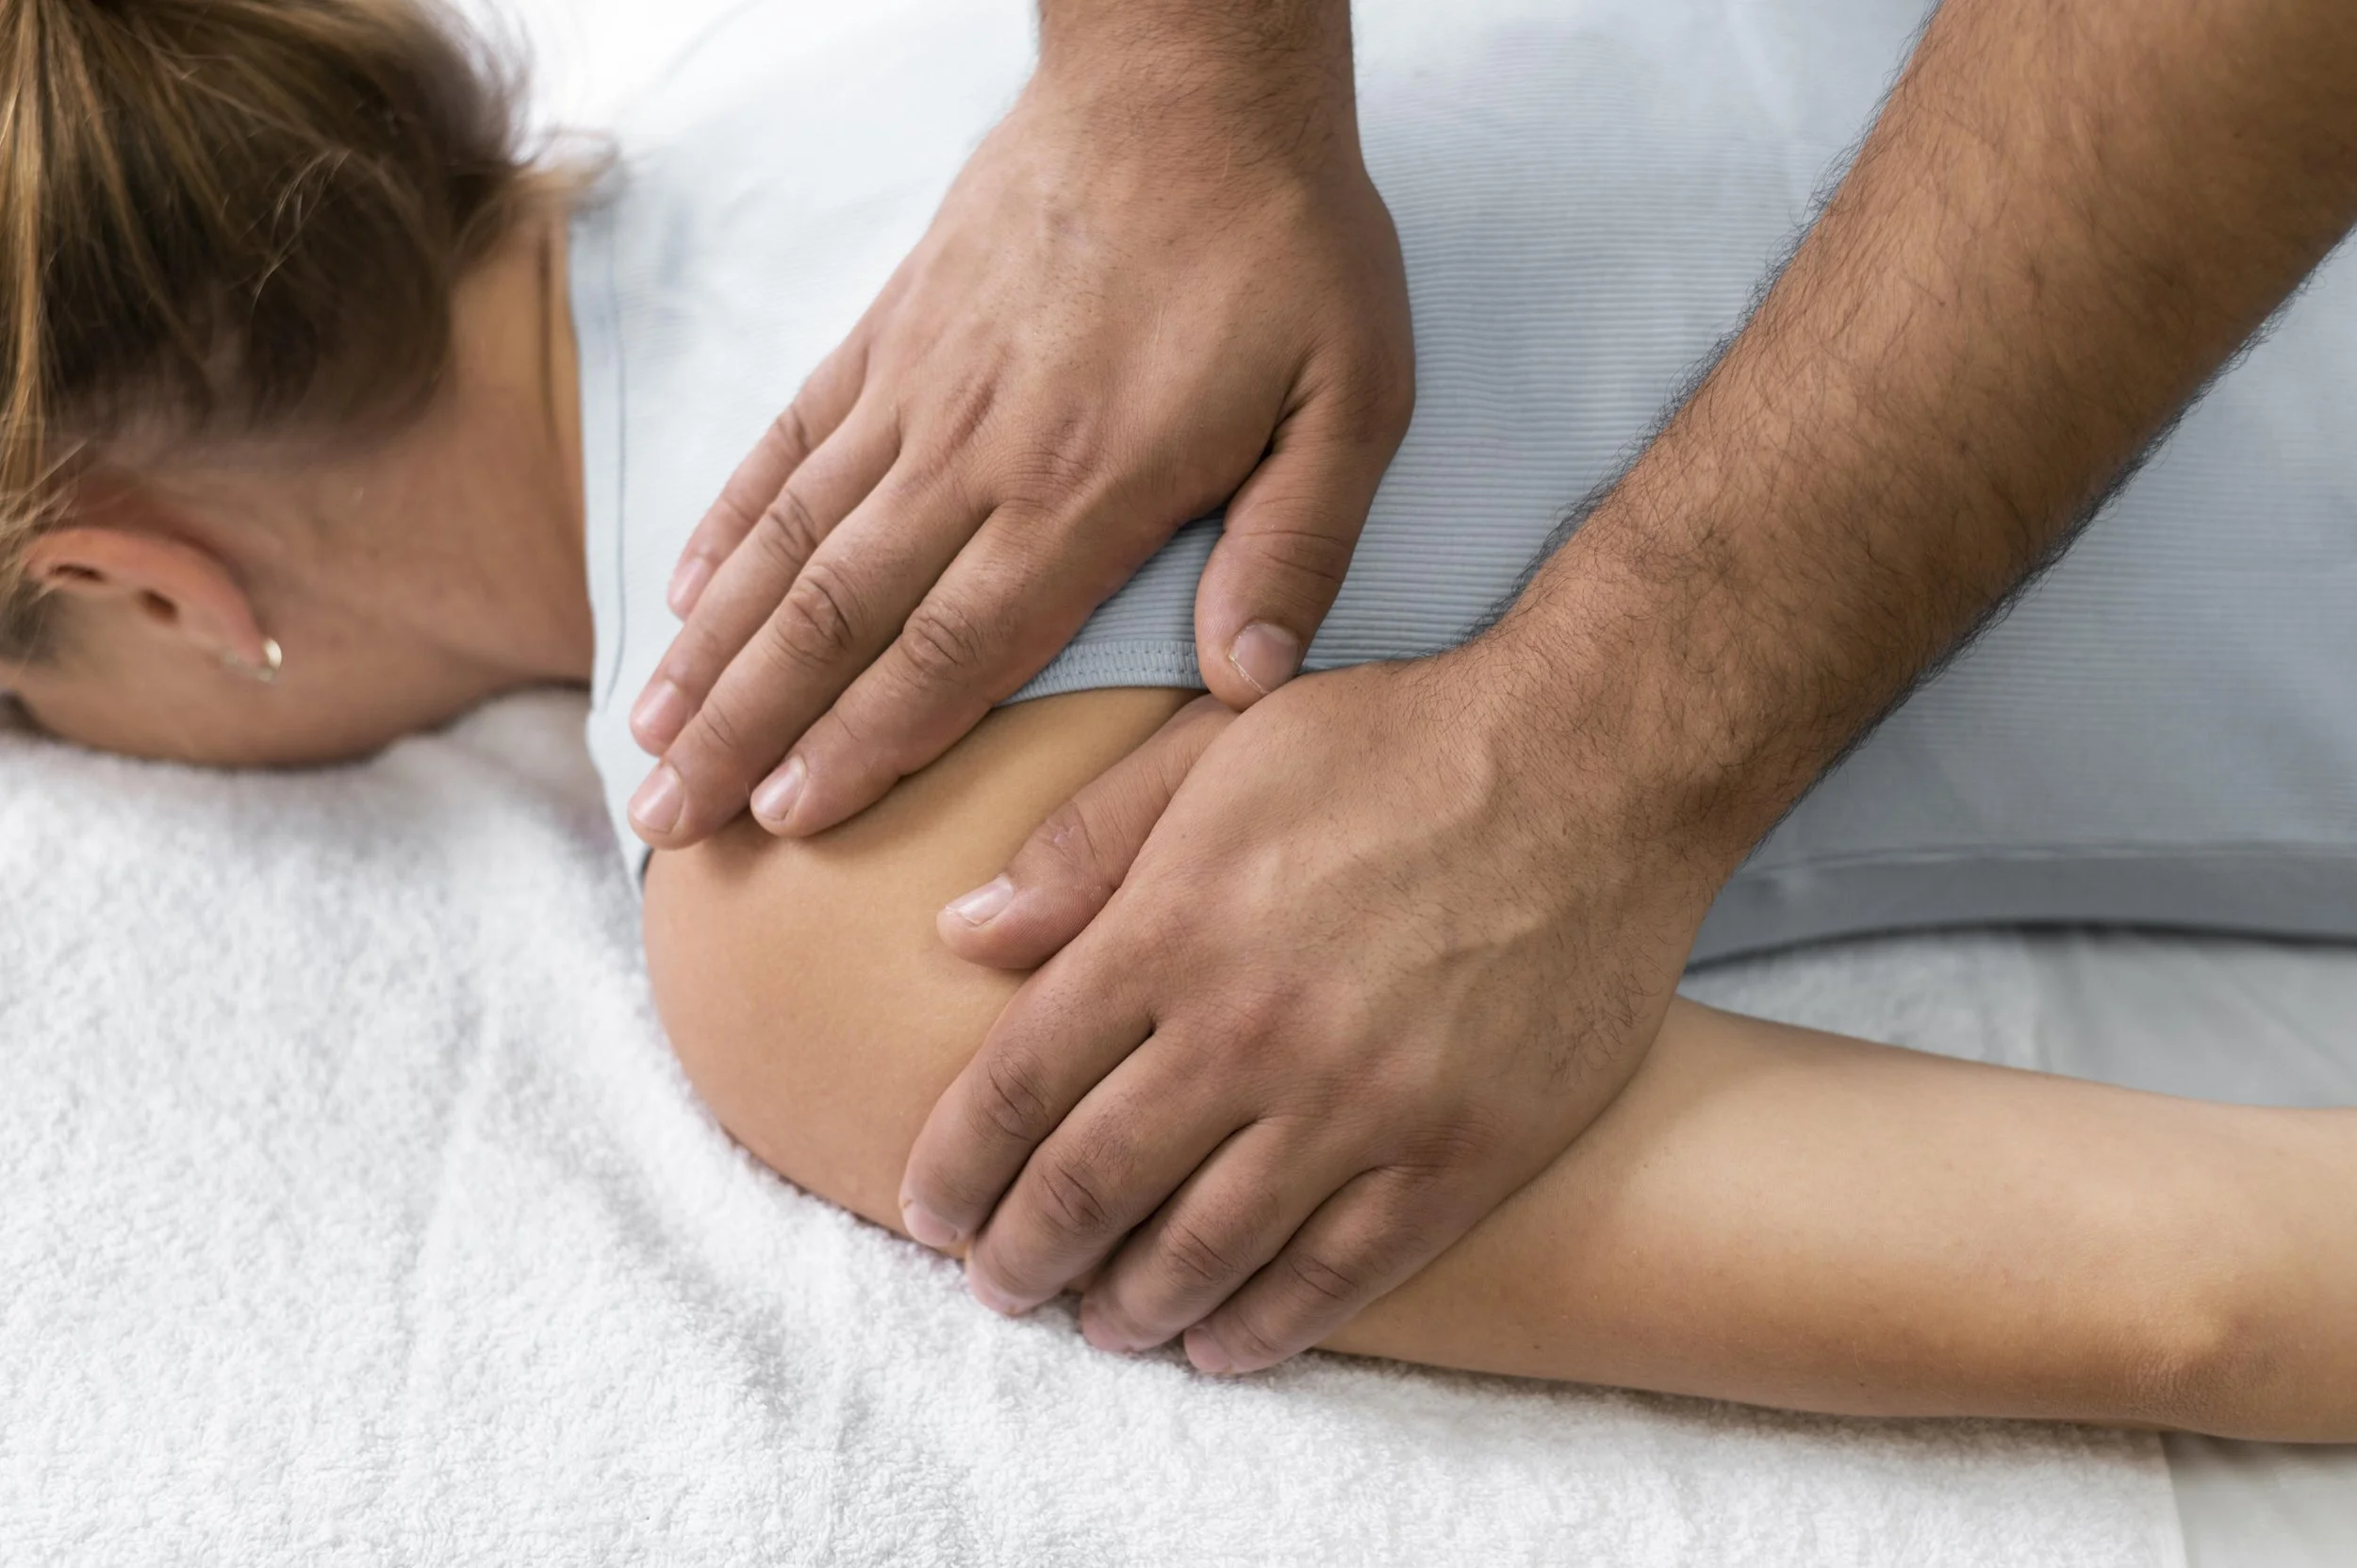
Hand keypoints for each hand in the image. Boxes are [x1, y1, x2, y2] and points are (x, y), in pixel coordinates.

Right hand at [624, 28, 1412, 847]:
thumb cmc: (1284, 244)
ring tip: (648, 732)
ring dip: (712, 644)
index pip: (954, 650)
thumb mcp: (1352, 401)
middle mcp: (976, 452)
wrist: (1190, 78)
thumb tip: (1249, 681)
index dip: (866, 745)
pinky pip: (790, 440)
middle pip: (837, 616)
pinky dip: (729, 519)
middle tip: (671, 817)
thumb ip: (1297, 546)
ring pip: (789, 539)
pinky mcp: (891, 331)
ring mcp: (917, 388)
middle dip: (749, 729)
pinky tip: (682, 588)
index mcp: (1087, 490)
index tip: (788, 822)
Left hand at [900, 638, 1718, 1373]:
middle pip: (1091, 1185)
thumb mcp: (1216, 749)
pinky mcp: (1459, 1153)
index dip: (956, 1167)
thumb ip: (1082, 846)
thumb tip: (961, 934)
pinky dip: (1264, 1325)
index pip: (1018, 1086)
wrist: (1596, 766)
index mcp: (1174, 929)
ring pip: (1204, 1249)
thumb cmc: (1396, 744)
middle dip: (1021, 1255)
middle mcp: (1250, 1032)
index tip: (928, 1211)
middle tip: (997, 1285)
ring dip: (1128, 1305)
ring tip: (1098, 1323)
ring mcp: (1360, 1103)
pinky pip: (1338, 1275)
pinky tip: (1222, 1346)